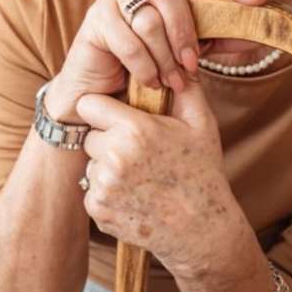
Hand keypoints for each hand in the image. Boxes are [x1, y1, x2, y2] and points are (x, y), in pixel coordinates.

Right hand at [52, 0, 268, 121]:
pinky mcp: (94, 20)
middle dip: (185, 30)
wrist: (98, 94)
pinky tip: (148, 81)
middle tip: (192, 64)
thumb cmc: (144, 67)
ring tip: (171, 82)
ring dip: (164, 57)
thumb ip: (217, 40)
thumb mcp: (187, 52)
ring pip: (148, 18)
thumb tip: (257, 35)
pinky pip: (127, 40)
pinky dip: (143, 66)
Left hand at [76, 69, 238, 272]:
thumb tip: (179, 61)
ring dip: (107, 169)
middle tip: (138, 154)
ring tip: (140, 178)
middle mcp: (113, 156)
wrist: (202, 230)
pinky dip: (107, 194)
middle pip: (90, 136)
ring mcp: (104, 186)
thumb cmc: (202, 172)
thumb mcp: (201, 125)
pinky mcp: (98, 210)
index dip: (103, 109)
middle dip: (107, 141)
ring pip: (91, 164)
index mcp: (134, 129)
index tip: (115, 117)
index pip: (89, 104)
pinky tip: (135, 197)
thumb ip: (186, 89)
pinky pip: (91, 191)